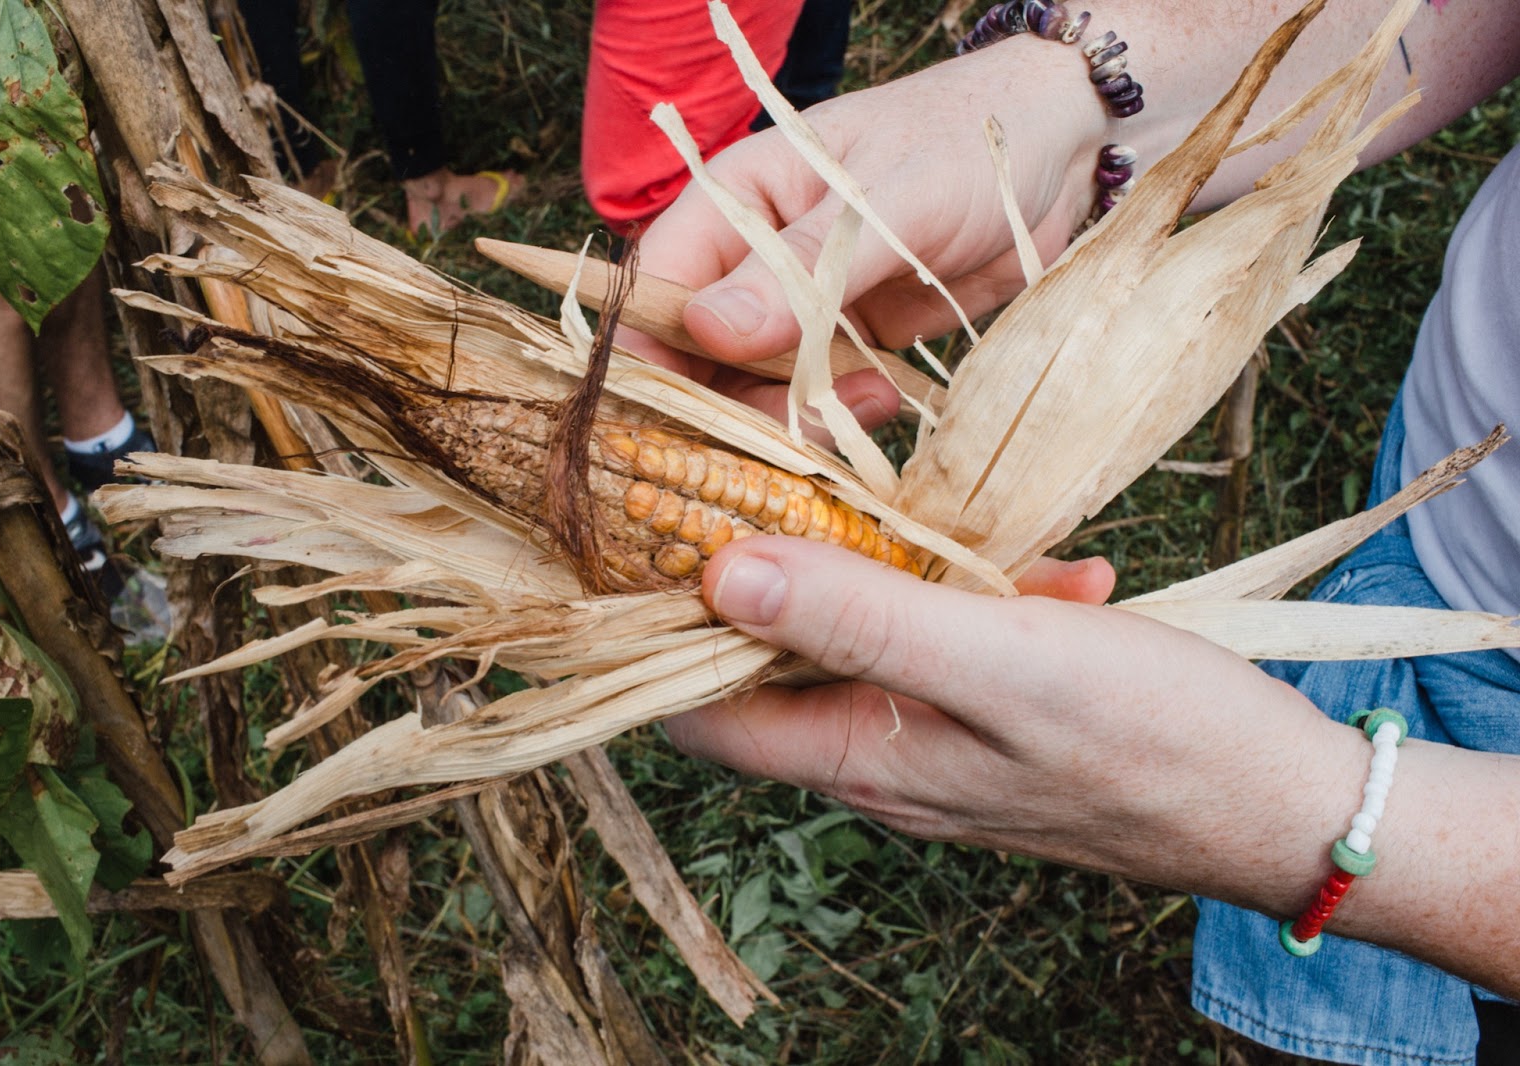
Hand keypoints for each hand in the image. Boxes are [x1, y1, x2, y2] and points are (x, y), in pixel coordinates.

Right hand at [628, 36, 1108, 417]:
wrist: (1061, 156)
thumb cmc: (967, 145)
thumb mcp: (887, 204)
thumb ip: (803, 270)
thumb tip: (709, 329)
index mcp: (739, 201)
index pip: (660, 284)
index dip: (652, 353)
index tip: (671, 414)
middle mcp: (755, 260)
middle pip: (698, 355)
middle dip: (731, 402)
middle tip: (790, 432)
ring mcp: (801, 308)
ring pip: (755, 388)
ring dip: (794, 416)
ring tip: (862, 401)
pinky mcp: (849, 345)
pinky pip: (816, 400)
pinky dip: (838, 416)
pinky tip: (883, 401)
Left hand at [667, 536, 1365, 913]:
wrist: (1289, 803)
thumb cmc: (1152, 738)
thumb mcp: (997, 660)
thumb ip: (859, 618)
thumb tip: (723, 572)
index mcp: (854, 756)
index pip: (695, 706)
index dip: (663, 623)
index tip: (669, 521)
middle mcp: (878, 759)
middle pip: (776, 660)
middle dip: (794, 567)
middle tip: (831, 483)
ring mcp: (936, 744)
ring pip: (871, 640)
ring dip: (907, 574)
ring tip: (988, 545)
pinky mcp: (992, 722)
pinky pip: (950, 647)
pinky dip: (982, 600)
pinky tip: (1055, 577)